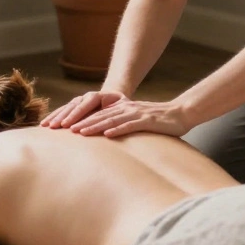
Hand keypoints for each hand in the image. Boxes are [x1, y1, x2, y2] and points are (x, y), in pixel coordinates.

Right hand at [40, 89, 128, 128]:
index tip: (68, 125)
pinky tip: (44, 124)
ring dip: (55, 117)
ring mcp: (78, 101)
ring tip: (45, 126)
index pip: (85, 105)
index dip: (76, 115)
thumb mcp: (123, 106)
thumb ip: (120, 110)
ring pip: (65, 108)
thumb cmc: (121, 105)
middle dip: (62, 117)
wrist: (114, 98)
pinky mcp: (74, 107)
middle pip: (72, 107)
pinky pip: (62, 110)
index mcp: (97, 96)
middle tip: (54, 126)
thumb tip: (118, 120)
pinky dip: (53, 116)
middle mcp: (85, 97)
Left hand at [70, 100, 190, 138]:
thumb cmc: (158, 121)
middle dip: (80, 122)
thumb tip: (106, 135)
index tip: (65, 127)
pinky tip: (107, 135)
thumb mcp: (137, 121)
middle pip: (99, 116)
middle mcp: (126, 109)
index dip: (81, 119)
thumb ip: (122, 124)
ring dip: (94, 126)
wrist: (181, 113)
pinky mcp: (147, 121)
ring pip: (110, 120)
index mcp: (122, 109)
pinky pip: (129, 125)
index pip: (97, 114)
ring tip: (79, 132)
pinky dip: (117, 130)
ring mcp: (136, 114)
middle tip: (63, 129)